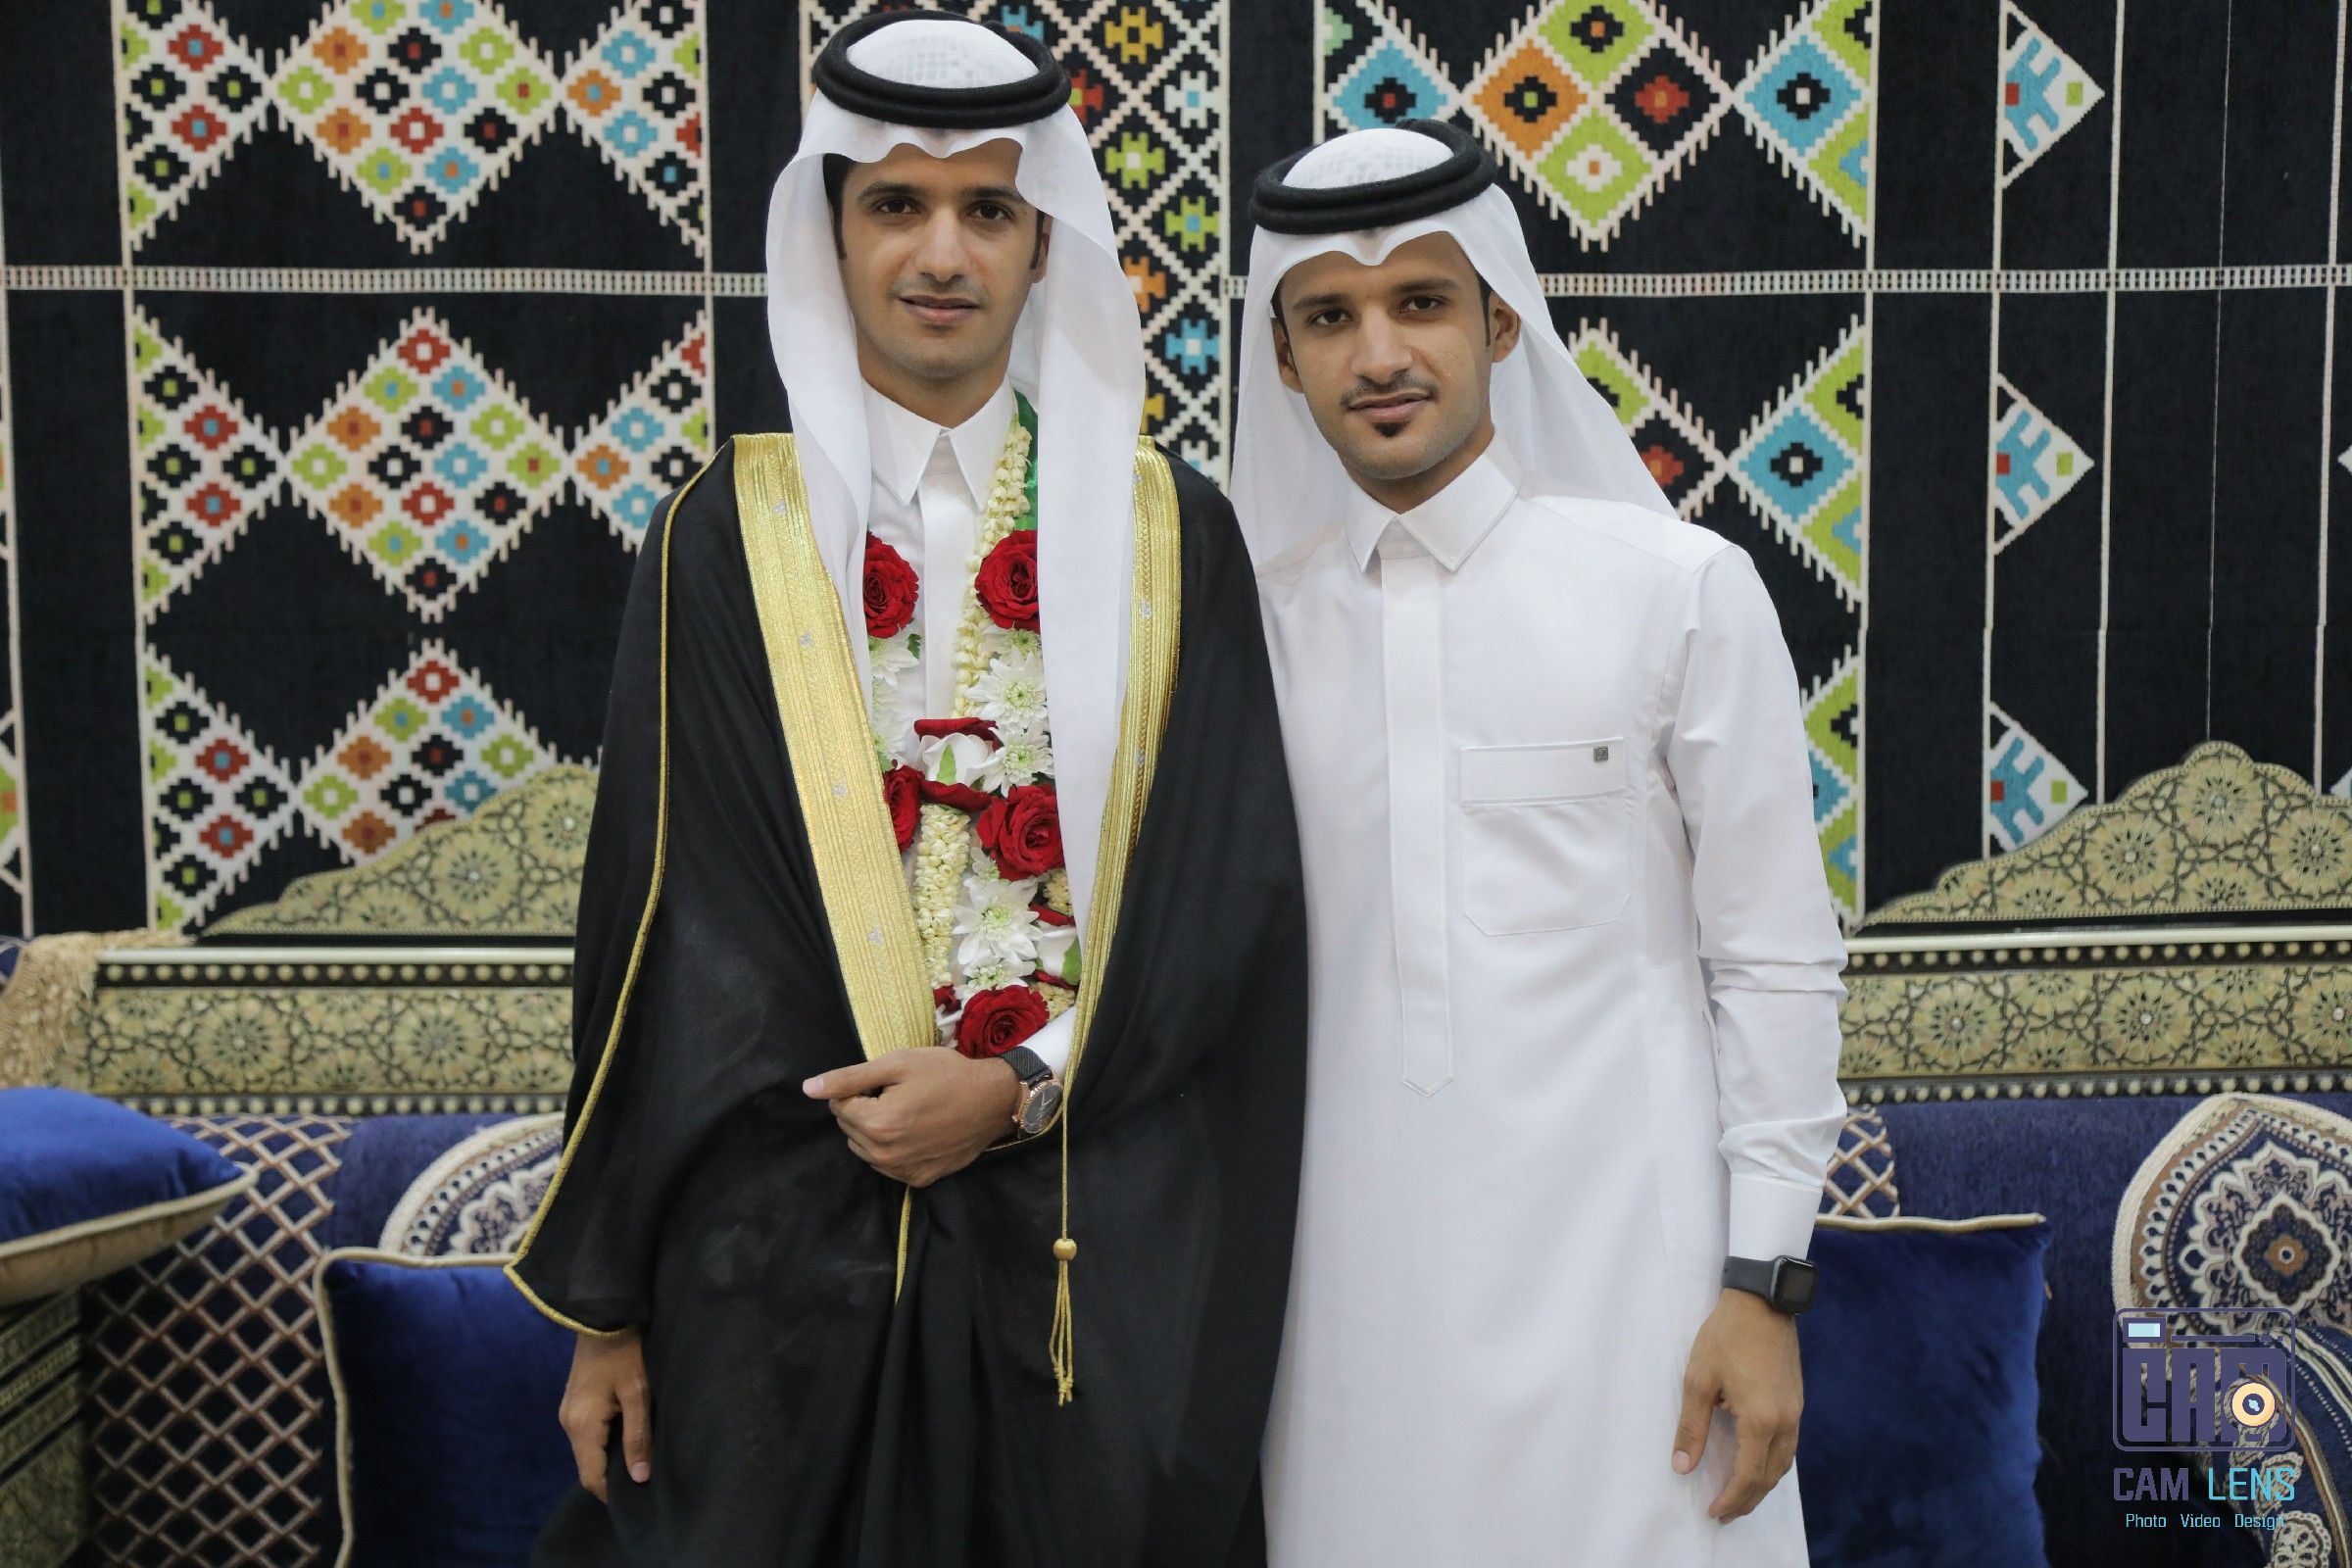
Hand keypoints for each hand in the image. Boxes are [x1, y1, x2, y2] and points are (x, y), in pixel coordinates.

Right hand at [559, 1328, 650, 1501]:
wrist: (604, 1314)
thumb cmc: (626, 1352)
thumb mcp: (638, 1393)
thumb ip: (638, 1436)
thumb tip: (639, 1477)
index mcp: (581, 1425)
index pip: (591, 1477)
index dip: (612, 1494)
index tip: (637, 1500)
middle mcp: (568, 1423)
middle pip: (588, 1465)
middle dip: (613, 1478)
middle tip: (643, 1481)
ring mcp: (568, 1412)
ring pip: (588, 1450)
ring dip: (610, 1458)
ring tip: (639, 1461)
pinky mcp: (575, 1402)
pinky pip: (588, 1434)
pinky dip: (605, 1442)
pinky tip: (627, 1439)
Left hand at [802, 1047, 1024, 1186]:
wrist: (993, 1101)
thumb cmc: (946, 1075)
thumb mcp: (897, 1064)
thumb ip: (849, 1078)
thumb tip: (807, 1089)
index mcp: (876, 1124)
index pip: (838, 1105)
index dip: (859, 1088)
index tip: (888, 1081)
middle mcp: (884, 1155)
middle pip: (849, 1128)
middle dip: (864, 1109)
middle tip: (898, 1094)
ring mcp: (901, 1172)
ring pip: (864, 1148)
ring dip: (875, 1130)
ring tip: (908, 1111)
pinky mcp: (918, 1180)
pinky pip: (887, 1164)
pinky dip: (893, 1147)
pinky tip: (917, 1131)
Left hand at [1672, 1287, 1802, 1521]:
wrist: (1762, 1302)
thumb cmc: (1726, 1337)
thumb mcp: (1699, 1380)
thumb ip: (1692, 1427)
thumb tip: (1682, 1466)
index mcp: (1761, 1420)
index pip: (1748, 1476)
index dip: (1731, 1499)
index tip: (1712, 1511)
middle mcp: (1785, 1423)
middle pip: (1769, 1477)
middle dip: (1747, 1500)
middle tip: (1723, 1514)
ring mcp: (1795, 1413)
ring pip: (1783, 1465)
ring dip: (1761, 1486)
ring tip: (1738, 1497)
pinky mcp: (1796, 1403)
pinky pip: (1788, 1447)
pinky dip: (1772, 1465)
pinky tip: (1757, 1466)